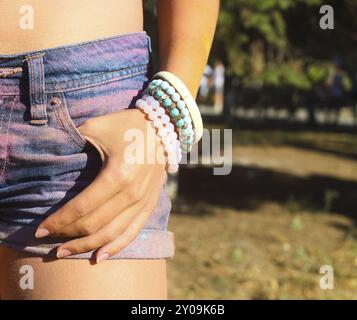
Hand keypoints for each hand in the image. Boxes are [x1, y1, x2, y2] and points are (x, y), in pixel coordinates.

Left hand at [35, 108, 166, 261]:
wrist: (164, 126)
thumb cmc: (127, 125)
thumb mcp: (96, 126)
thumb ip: (72, 141)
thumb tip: (51, 155)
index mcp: (117, 175)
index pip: (82, 208)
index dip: (59, 221)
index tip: (40, 230)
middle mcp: (132, 193)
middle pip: (95, 225)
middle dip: (68, 236)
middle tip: (48, 242)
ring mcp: (143, 201)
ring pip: (113, 233)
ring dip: (88, 246)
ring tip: (66, 252)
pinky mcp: (150, 203)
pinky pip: (133, 231)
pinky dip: (117, 246)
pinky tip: (100, 256)